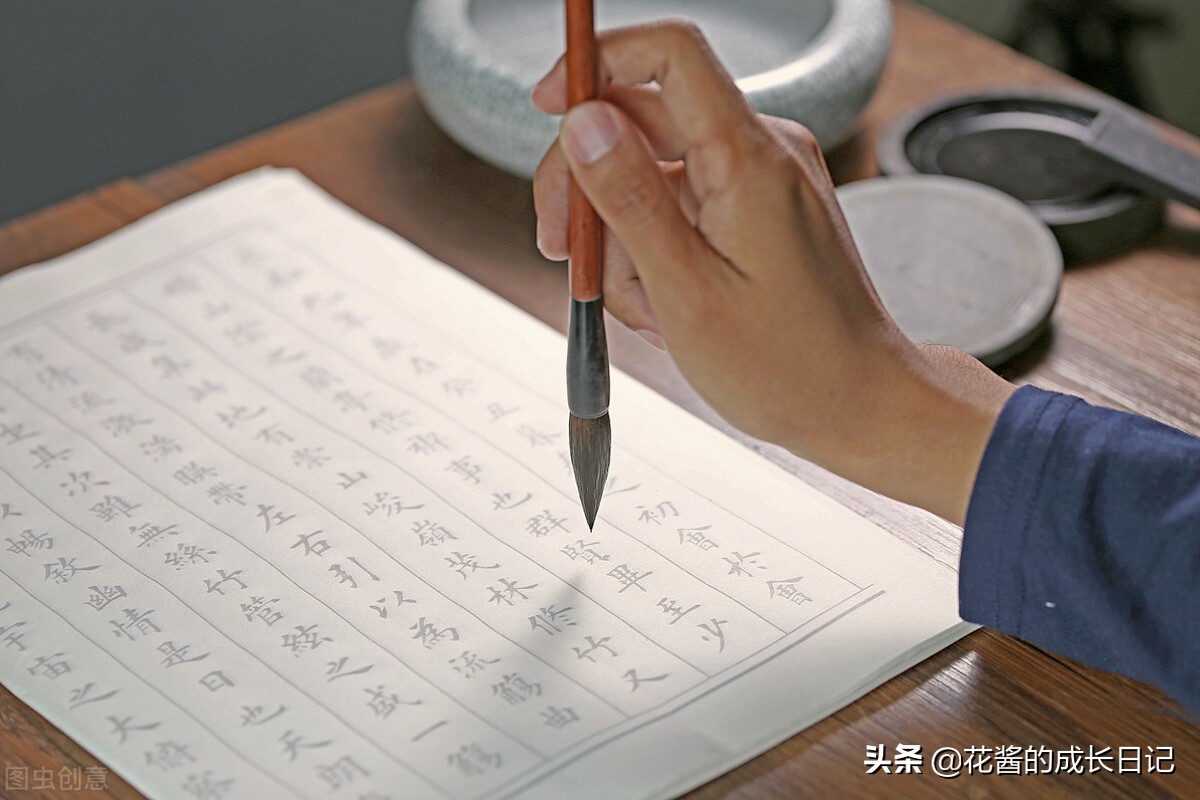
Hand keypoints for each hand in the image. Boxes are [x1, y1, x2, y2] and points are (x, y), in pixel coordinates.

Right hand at [532, 21, 1014, 523]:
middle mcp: (761, 151)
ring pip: (651, 172)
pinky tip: (663, 305)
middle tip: (562, 251)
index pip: (669, 53)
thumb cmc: (788, 366)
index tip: (547, 105)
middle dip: (587, 183)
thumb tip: (582, 122)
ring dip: (622, 237)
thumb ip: (629, 198)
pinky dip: (654, 250)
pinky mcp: (757, 207)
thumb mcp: (686, 291)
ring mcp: (760, 179)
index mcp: (749, 158)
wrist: (860, 403)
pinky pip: (681, 204)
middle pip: (640, 118)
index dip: (596, 62)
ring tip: (642, 310)